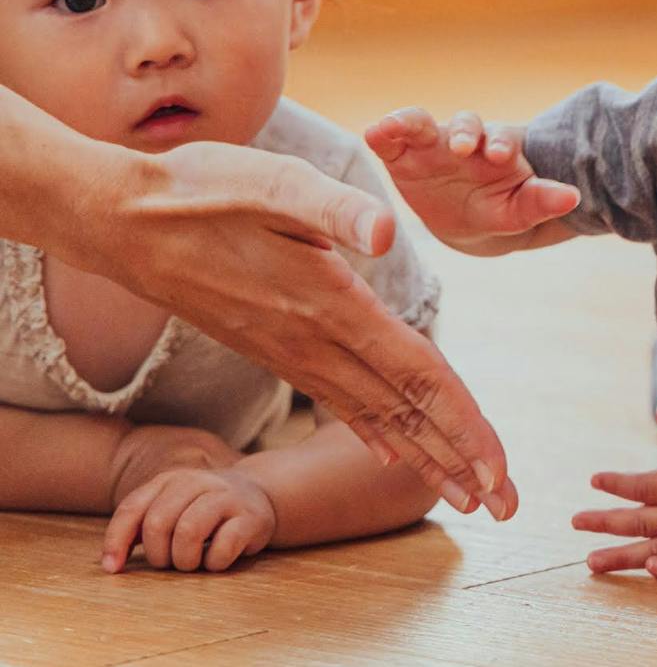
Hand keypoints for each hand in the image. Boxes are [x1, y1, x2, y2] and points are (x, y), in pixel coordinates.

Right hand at [74, 141, 515, 520]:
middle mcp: (315, 343)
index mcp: (332, 305)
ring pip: (376, 415)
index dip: (463, 423)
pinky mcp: (273, 347)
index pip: (416, 375)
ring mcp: (292, 351)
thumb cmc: (200, 190)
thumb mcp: (274, 183)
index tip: (498, 470)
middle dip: (460, 460)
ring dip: (426, 455)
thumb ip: (335, 208)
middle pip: (406, 412)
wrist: (118, 219)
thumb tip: (388, 231)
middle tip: (507, 506)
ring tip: (466, 493)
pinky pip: (339, 399)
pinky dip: (375, 428)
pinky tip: (391, 452)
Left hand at [102, 467, 276, 572]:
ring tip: (192, 563)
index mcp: (171, 480)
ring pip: (188, 532)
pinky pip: (223, 547)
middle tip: (169, 562)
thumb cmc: (204, 511)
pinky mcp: (253, 517)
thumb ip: (140, 527)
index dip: (116, 541)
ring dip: (184, 560)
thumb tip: (111, 563)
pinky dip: (214, 562)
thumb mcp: (170, 509)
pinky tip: (217, 560)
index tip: (113, 569)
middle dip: (158, 554)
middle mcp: (198, 482)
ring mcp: (228, 497)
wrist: (262, 494)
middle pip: (158, 523)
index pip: (132, 509)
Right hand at [365, 108, 578, 252]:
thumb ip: (543, 201)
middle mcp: (466, 139)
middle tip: (464, 147)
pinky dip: (382, 131)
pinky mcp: (402, 154)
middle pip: (466, 123)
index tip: (502, 156)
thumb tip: (574, 198)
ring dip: (410, 121)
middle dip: (465, 131)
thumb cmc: (500, 208)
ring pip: (422, 123)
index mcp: (498, 148)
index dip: (501, 143)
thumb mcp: (521, 209)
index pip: (502, 136)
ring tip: (394, 126)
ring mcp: (432, 144)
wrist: (468, 222)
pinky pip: (390, 138)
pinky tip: (372, 132)